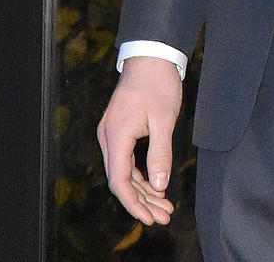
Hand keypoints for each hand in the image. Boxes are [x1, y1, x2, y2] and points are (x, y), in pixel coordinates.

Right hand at [97, 56, 182, 225]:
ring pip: (124, 172)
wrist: (151, 55)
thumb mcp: (164, 119)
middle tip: (164, 216)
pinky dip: (140, 174)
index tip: (150, 218)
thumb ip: (160, 152)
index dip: (134, 203)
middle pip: (121, 180)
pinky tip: (155, 185)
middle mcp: (109, 138)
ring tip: (164, 206)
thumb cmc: (158, 83)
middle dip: (143, 201)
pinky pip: (126, 160)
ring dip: (143, 190)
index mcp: (116, 136)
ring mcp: (113, 134)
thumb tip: (160, 185)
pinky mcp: (120, 130)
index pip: (119, 181)